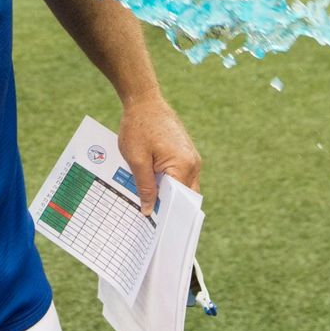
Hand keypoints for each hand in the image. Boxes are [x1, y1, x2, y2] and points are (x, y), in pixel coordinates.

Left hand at [117, 93, 200, 214]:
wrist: (144, 100)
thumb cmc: (138, 126)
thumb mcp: (136, 159)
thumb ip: (145, 186)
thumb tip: (149, 211)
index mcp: (184, 165)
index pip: (180, 201)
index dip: (168, 216)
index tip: (157, 230)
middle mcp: (193, 163)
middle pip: (184, 196)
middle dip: (170, 208)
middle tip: (153, 222)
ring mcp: (191, 158)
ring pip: (182, 186)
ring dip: (168, 194)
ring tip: (150, 206)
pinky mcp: (185, 153)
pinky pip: (179, 174)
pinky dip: (168, 182)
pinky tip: (152, 186)